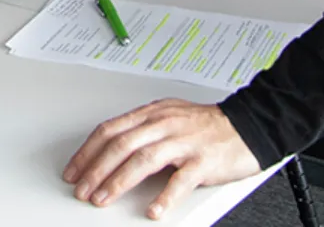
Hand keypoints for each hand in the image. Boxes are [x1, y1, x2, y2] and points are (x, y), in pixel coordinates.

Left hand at [63, 99, 259, 216]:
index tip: (74, 170)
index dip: (88, 151)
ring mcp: (183, 142)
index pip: (110, 130)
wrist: (249, 125)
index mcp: (152, 114)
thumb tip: (111, 149)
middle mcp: (164, 125)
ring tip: (104, 198)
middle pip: (121, 145)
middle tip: (82, 189)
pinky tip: (152, 209)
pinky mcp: (203, 161)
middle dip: (96, 169)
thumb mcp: (169, 116)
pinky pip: (181, 181)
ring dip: (119, 181)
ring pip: (143, 160)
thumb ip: (142, 129)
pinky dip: (165, 196)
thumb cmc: (207, 124)